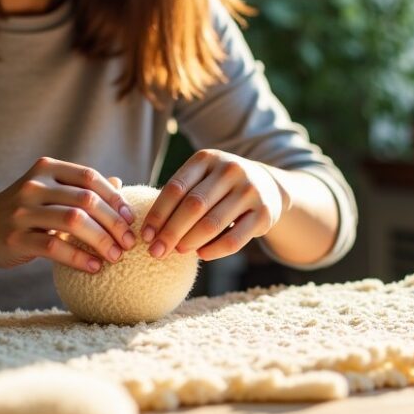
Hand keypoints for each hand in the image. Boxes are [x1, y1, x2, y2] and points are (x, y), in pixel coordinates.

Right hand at [0, 158, 135, 273]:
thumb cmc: (23, 210)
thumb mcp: (49, 192)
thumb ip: (80, 189)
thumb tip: (119, 185)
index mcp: (46, 169)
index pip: (89, 178)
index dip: (114, 199)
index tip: (130, 220)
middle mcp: (34, 186)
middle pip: (86, 200)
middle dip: (114, 223)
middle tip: (130, 243)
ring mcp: (22, 211)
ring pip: (74, 222)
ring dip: (101, 241)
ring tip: (116, 257)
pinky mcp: (15, 238)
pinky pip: (54, 248)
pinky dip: (79, 259)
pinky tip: (95, 268)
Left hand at [142, 149, 283, 260]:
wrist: (268, 185)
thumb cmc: (221, 186)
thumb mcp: (202, 178)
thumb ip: (179, 196)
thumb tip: (150, 232)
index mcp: (207, 158)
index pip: (176, 188)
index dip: (158, 214)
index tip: (145, 236)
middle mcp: (230, 170)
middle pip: (193, 206)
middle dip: (170, 232)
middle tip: (156, 252)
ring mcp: (250, 190)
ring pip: (213, 224)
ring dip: (190, 242)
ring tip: (178, 252)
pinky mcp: (264, 213)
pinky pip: (234, 239)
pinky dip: (214, 250)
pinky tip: (201, 254)